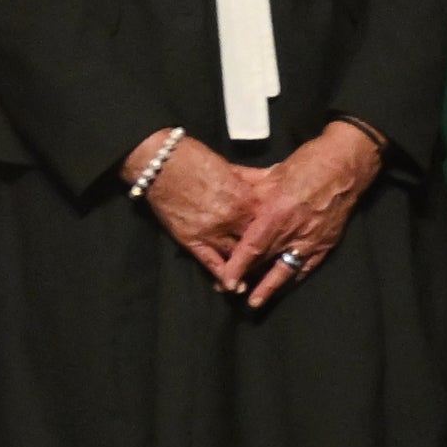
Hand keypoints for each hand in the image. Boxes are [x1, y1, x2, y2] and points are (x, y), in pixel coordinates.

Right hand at [140, 134, 269, 286]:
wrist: (162, 163)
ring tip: (257, 278)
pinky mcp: (191, 240)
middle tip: (275, 262)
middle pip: (256, 244)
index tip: (285, 239)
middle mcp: (231, 219)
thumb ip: (252, 179)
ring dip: (247, 268)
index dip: (277, 233)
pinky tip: (233, 286)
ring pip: (236, 257)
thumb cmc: (196, 160)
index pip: (269, 223)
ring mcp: (211, 232)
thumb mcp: (231, 168)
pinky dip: (223, 276)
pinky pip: (211, 263)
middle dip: (266, 254)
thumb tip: (274, 178)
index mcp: (244, 199)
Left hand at [228, 124, 386, 309]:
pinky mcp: (326, 244)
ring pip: (286, 271)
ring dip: (269, 288)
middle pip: (265, 261)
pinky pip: (306, 267)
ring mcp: (312, 240)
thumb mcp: (273, 173)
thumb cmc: (308, 163)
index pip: (253, 247)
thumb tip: (227, 188)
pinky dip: (293, 278)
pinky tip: (284, 286)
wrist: (346, 165)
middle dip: (246, 277)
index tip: (226, 281)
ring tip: (254, 303)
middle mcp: (294, 231)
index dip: (238, 266)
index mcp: (278, 212)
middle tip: (227, 289)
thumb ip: (249, 187)